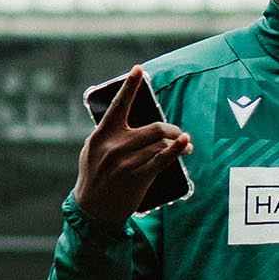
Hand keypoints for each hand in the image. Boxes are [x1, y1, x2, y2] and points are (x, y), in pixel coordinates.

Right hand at [72, 65, 192, 225]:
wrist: (92, 210)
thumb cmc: (94, 177)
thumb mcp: (92, 151)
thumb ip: (108, 135)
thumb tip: (127, 119)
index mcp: (102, 135)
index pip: (118, 106)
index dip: (130, 87)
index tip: (139, 69)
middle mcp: (114, 146)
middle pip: (154, 128)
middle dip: (172, 130)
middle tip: (180, 134)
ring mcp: (126, 162)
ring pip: (160, 144)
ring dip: (178, 142)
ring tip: (186, 145)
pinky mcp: (138, 177)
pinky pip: (162, 160)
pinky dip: (176, 150)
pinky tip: (185, 144)